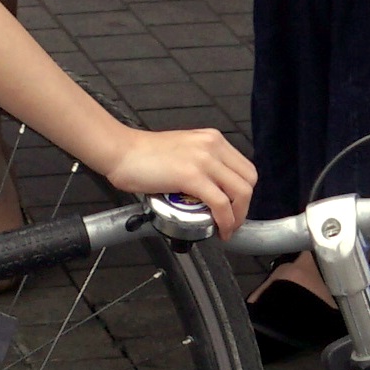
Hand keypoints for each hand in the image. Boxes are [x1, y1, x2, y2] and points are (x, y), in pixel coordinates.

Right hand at [111, 127, 259, 233]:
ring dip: (237, 217)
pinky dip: (225, 220)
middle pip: (248, 181)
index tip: (236, 208)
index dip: (244, 193)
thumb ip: (200, 163)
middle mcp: (212, 146)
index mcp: (212, 140)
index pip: (245, 168)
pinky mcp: (192, 176)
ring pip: (241, 193)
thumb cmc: (144, 155)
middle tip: (232, 222)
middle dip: (244, 207)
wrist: (121, 151)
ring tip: (226, 229)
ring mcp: (204, 160)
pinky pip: (221, 203)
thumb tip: (210, 189)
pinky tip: (219, 229)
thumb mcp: (184, 151)